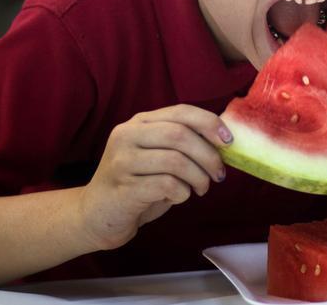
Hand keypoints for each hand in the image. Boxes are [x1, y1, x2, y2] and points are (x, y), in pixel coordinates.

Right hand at [78, 104, 232, 249]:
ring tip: (201, 188)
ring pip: (176, 161)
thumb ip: (181, 144)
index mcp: (138, 122)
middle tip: (218, 174)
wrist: (97, 215)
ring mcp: (122, 161)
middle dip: (208, 155)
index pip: (181, 111)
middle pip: (180, 135)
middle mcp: (126, 136)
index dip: (209, 123)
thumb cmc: (136, 184)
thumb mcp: (157, 156)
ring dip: (199, 177)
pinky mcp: (124, 188)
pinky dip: (183, 192)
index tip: (229, 141)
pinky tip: (179, 197)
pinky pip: (167, 185)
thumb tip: (223, 141)